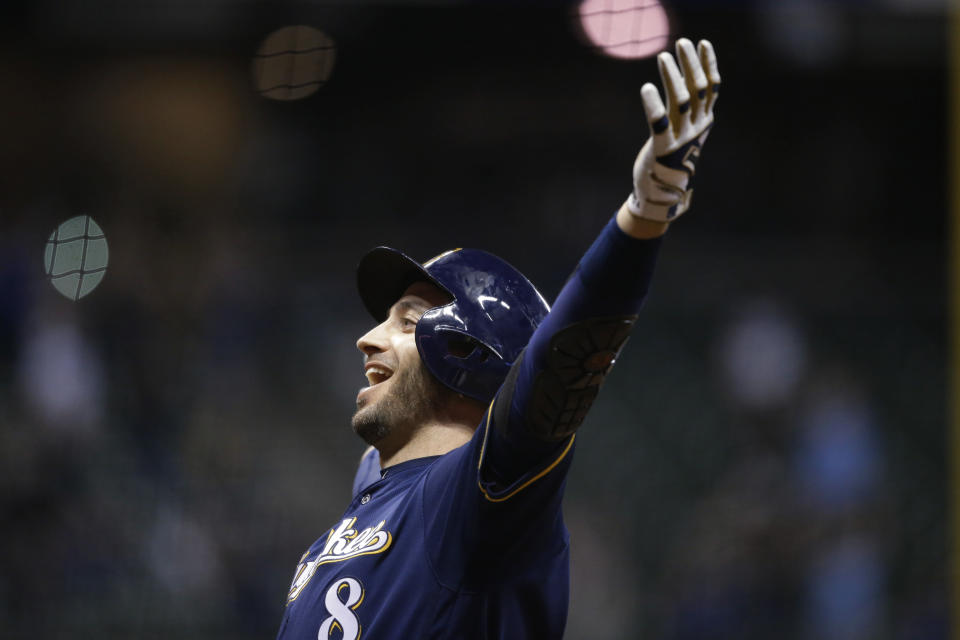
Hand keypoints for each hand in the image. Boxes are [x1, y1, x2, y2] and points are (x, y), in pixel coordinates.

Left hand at [625, 38, 720, 222]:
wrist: (660, 200)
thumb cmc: (669, 165)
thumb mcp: (683, 137)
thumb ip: (686, 116)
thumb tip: (691, 90)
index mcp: (703, 125)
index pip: (711, 89)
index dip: (708, 65)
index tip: (703, 42)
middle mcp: (695, 130)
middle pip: (699, 89)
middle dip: (691, 64)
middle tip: (682, 42)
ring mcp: (680, 140)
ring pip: (683, 101)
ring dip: (673, 77)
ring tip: (663, 56)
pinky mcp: (661, 150)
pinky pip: (659, 123)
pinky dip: (653, 106)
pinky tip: (646, 88)